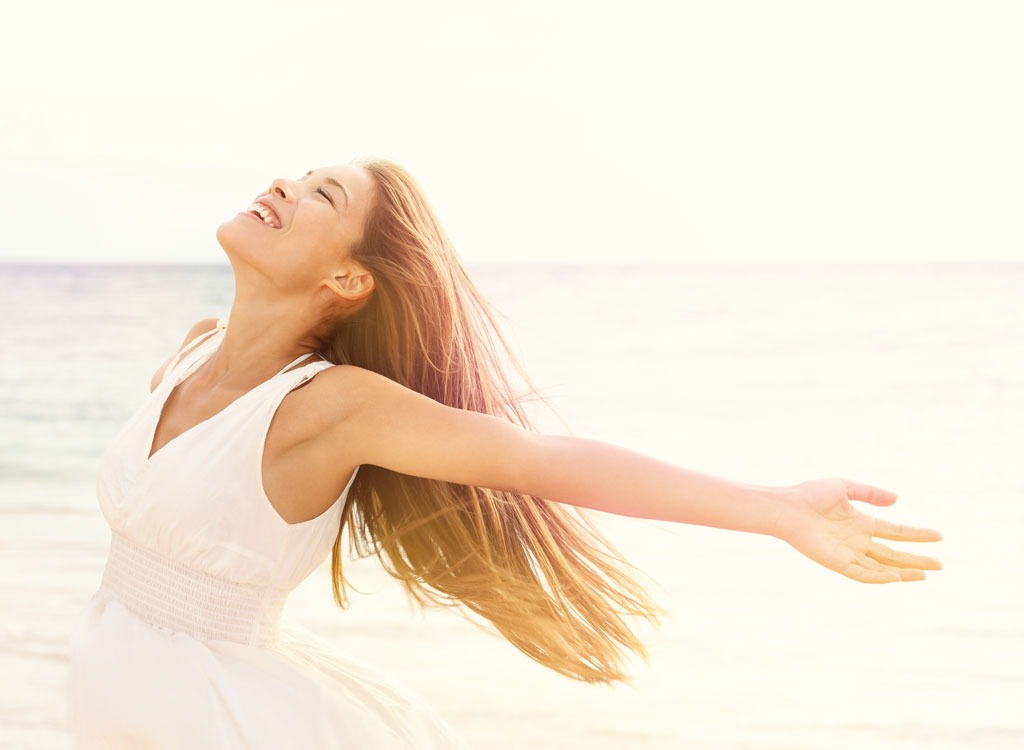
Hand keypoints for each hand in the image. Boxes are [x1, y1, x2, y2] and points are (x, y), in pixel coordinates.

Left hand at [773, 477, 942, 582]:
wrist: (787, 507)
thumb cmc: (811, 494)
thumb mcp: (845, 487)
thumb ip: (870, 493)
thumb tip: (897, 500)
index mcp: (862, 523)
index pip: (896, 532)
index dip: (917, 534)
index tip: (939, 536)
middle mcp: (858, 540)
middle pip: (894, 554)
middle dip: (917, 560)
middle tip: (940, 565)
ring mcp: (849, 553)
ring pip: (883, 568)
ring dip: (904, 572)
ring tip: (925, 574)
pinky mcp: (837, 562)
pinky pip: (862, 574)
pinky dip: (879, 578)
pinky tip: (896, 578)